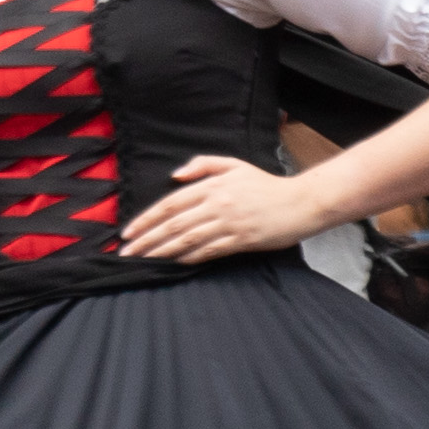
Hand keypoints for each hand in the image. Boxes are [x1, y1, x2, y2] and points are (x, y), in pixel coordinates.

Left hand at [118, 157, 335, 263]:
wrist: (303, 201)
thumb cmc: (266, 184)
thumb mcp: (234, 165)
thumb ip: (203, 165)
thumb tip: (174, 175)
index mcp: (212, 186)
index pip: (169, 204)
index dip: (145, 219)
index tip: (127, 233)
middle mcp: (217, 204)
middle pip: (173, 224)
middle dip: (146, 240)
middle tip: (125, 253)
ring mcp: (230, 223)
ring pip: (187, 239)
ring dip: (162, 251)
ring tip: (143, 261)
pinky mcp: (242, 240)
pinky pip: (209, 250)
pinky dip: (189, 257)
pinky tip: (174, 264)